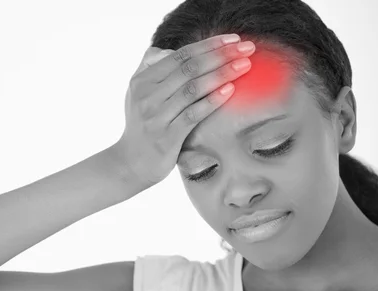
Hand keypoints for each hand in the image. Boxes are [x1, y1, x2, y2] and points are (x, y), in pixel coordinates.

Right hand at [113, 34, 254, 187]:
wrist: (130, 163)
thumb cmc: (141, 127)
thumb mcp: (137, 94)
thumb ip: (149, 69)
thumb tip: (168, 50)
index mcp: (142, 80)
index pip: (181, 56)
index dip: (209, 45)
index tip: (234, 39)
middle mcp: (147, 95)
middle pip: (190, 68)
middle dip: (221, 55)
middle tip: (247, 48)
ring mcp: (156, 116)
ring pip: (193, 88)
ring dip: (222, 74)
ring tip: (244, 65)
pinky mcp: (166, 137)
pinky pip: (193, 114)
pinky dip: (212, 100)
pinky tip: (230, 90)